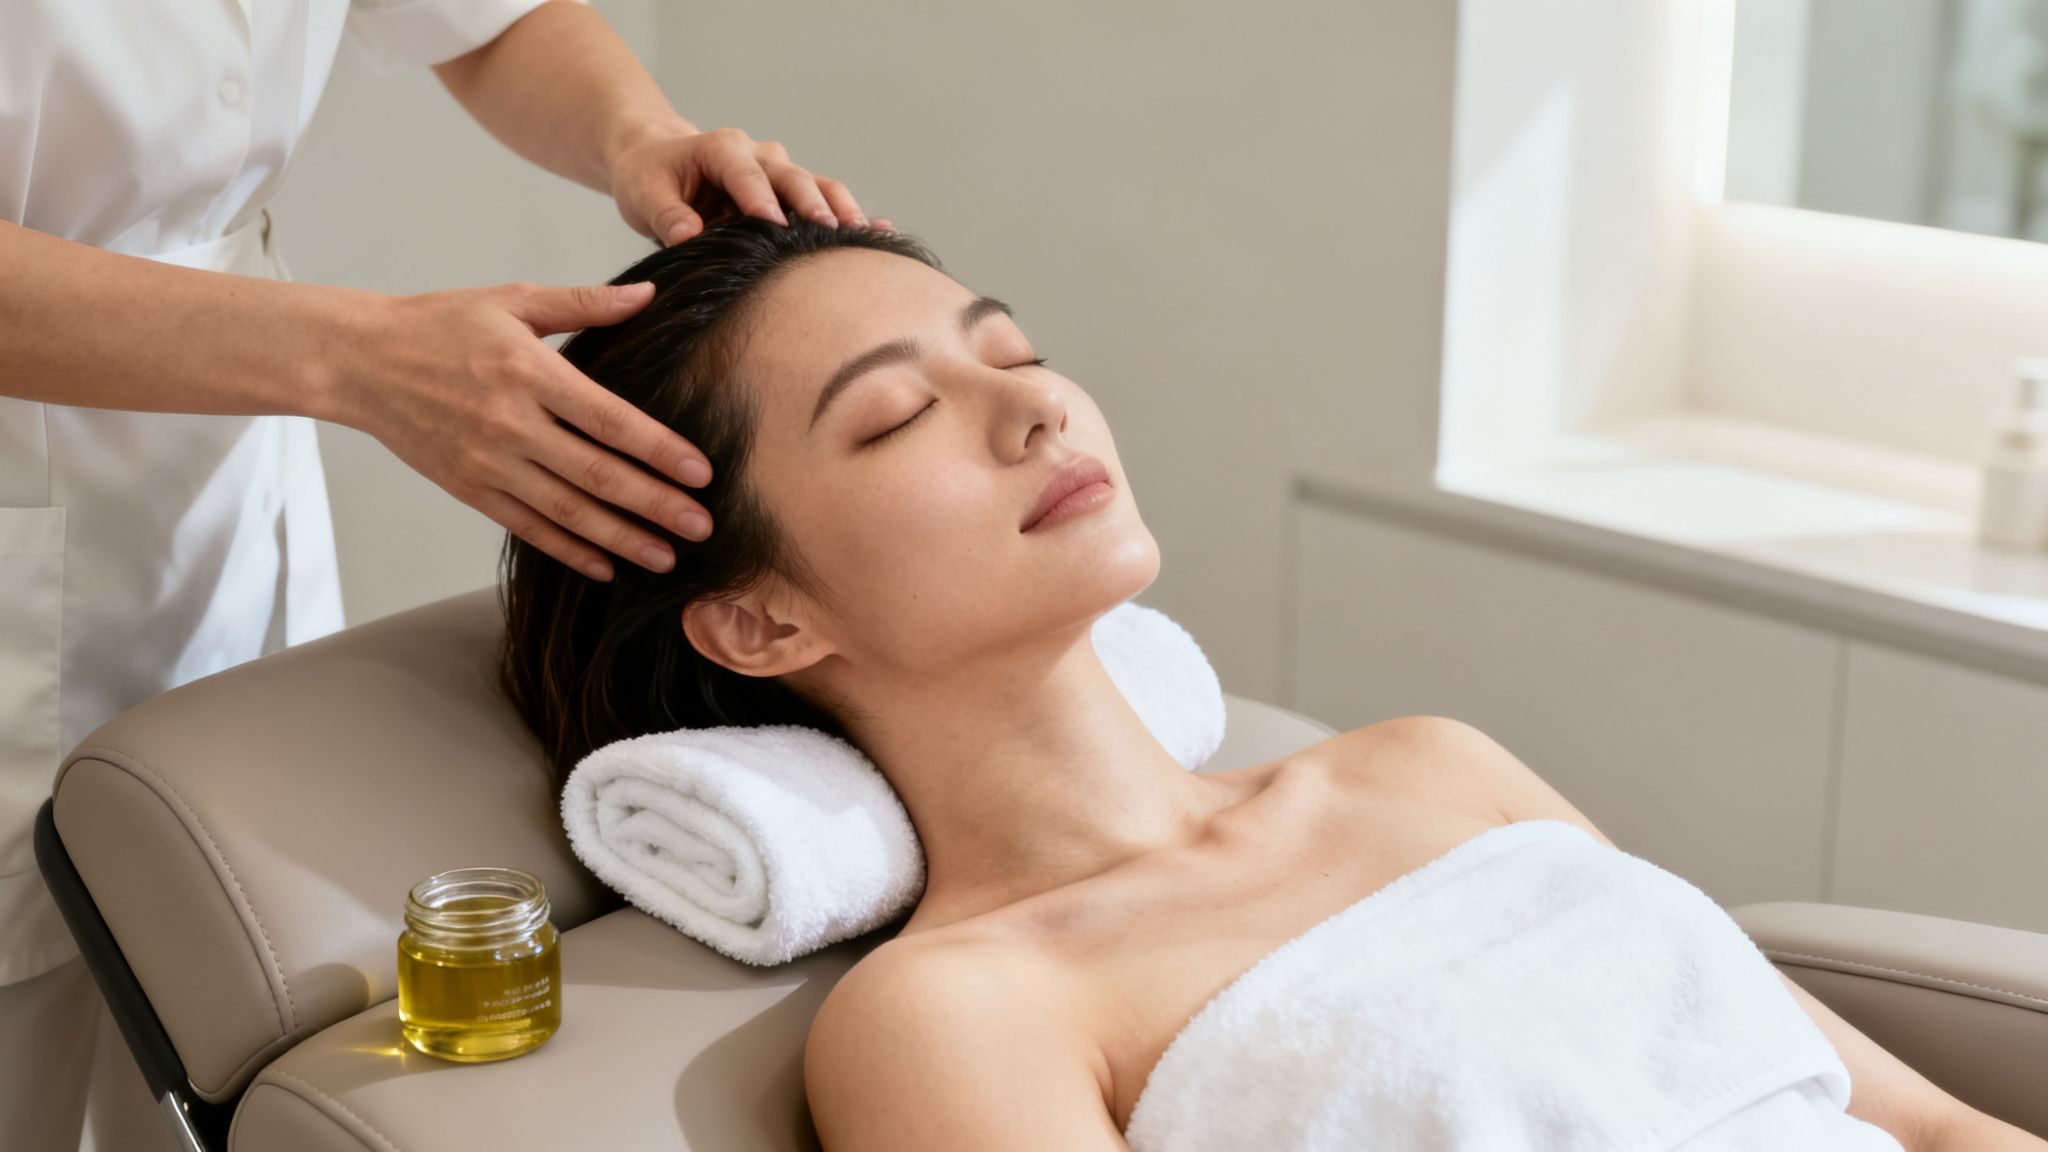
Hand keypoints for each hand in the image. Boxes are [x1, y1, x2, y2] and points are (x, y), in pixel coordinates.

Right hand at [342, 280, 709, 581]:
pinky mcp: (468, 488)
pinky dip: (568, 550)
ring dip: (621, 538)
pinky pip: (527, 527)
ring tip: (666, 557)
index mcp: (529, 372)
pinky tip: (606, 566)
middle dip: (654, 505)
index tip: (702, 473)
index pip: (609, 419)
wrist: (360, 361)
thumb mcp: (511, 300)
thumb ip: (582, 303)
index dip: (659, 449)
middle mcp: (510, 424)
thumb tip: (647, 296)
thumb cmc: (439, 324)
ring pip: (566, 511)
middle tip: (701, 528)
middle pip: (596, 474)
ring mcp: (487, 462)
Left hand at [606, 123, 886, 245]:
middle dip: (809, 202)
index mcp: (720, 149)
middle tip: (826, 230)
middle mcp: (757, 155)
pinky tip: (880, 231)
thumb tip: (688, 236)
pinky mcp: (790, 194)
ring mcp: (778, 173)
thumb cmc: (649, 179)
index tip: (773, 224)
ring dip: (839, 210)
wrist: (659, 163)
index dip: (758, 197)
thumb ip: (665, 215)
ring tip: (862, 236)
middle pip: (790, 175)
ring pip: (817, 185)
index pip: (742, 170)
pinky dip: (848, 216)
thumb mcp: (643, 196)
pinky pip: (825, 201)